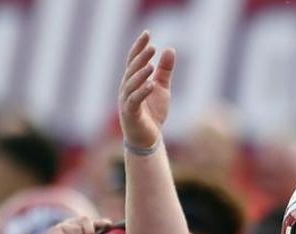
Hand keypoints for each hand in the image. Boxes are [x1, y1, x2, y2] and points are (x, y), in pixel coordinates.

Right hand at [118, 30, 175, 149]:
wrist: (148, 139)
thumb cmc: (153, 113)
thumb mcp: (162, 89)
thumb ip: (165, 71)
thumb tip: (170, 49)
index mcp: (132, 81)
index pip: (134, 60)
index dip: (139, 47)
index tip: (147, 33)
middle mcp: (126, 88)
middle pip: (132, 69)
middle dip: (141, 58)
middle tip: (152, 47)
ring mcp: (126, 101)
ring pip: (132, 84)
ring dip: (142, 74)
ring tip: (152, 64)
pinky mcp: (131, 114)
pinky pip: (135, 101)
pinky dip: (143, 92)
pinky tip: (151, 84)